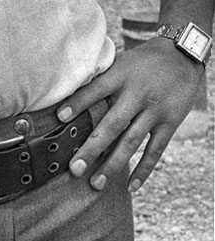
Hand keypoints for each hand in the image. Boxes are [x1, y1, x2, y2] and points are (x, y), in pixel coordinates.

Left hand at [56, 37, 204, 192]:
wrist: (181, 55)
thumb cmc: (140, 62)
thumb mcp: (120, 63)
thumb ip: (100, 81)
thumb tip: (68, 100)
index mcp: (120, 76)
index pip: (95, 91)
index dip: (77, 104)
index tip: (59, 118)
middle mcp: (137, 94)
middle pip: (112, 124)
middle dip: (92, 148)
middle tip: (74, 168)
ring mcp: (155, 110)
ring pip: (132, 142)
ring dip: (113, 165)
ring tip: (96, 183)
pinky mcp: (170, 122)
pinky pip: (155, 150)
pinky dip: (144, 169)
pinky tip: (131, 185)